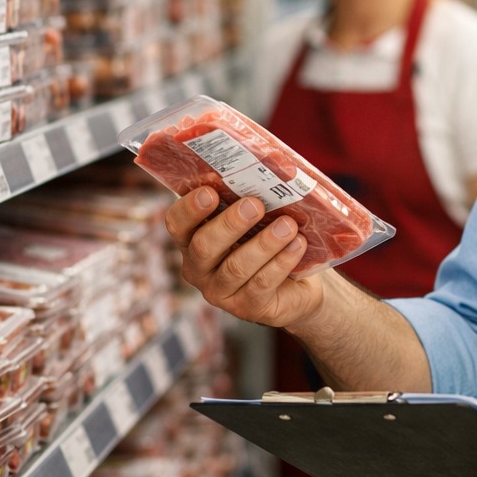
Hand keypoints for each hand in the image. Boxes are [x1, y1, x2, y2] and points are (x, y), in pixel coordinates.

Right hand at [165, 187, 324, 328]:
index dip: (189, 209)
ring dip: (264, 243)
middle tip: (254, 204)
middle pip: (204, 246)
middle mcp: (199, 268)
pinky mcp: (248, 308)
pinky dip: (281, 262)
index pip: (176, 224)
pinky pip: (261, 284)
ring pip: (236, 267)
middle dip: (230, 224)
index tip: (210, 191)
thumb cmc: (270, 239)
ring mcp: (220, 292)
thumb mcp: (256, 219)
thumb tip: (264, 168)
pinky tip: (297, 245)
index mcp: (192, 239)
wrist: (299, 284)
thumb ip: (248, 198)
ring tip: (288, 225)